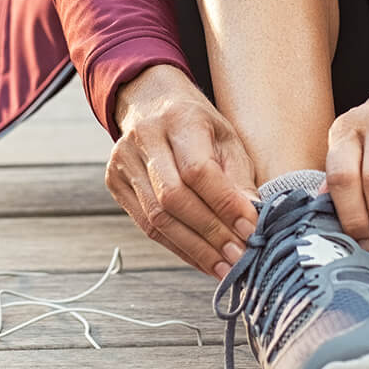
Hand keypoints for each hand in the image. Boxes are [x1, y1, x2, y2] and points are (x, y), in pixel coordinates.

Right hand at [106, 64, 259, 279]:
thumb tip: (254, 219)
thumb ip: (239, 177)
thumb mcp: (227, 137)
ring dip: (195, 249)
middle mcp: (145, 138)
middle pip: (174, 198)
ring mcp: (124, 161)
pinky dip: (177, 247)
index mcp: (179, 119)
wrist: (152, 101)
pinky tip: (201, 259)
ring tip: (224, 267)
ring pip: (157, 218)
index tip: (251, 230)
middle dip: (210, 234)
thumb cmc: (199, 123)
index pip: (199, 170)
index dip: (225, 205)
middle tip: (239, 257)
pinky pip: (146, 225)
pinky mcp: (115, 182)